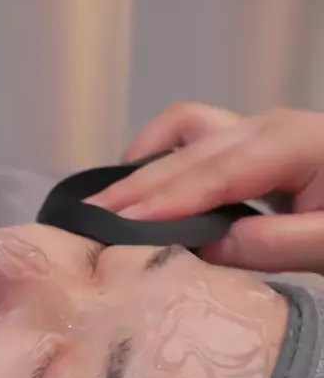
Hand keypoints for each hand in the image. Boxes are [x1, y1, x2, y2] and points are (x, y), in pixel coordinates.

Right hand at [90, 102, 323, 272]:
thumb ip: (274, 245)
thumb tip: (209, 248)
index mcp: (289, 144)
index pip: (213, 174)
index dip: (164, 201)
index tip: (120, 225)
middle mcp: (265, 128)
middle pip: (187, 152)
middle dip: (136, 186)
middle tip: (89, 219)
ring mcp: (256, 131)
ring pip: (185, 133)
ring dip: (144, 165)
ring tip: (108, 203)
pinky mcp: (250, 144)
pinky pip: (194, 137)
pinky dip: (161, 156)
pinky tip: (141, 181)